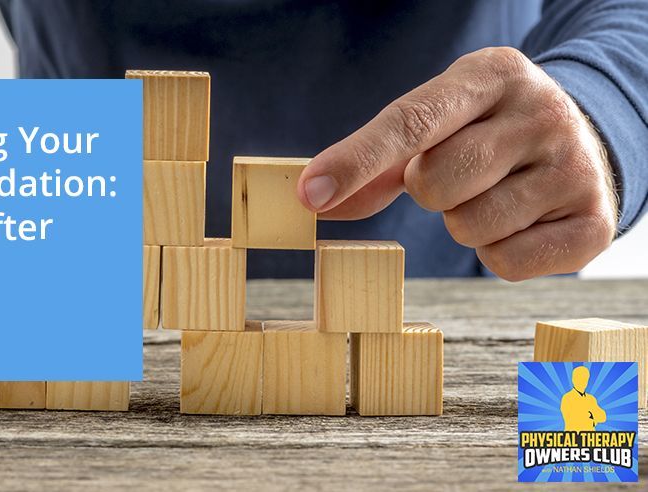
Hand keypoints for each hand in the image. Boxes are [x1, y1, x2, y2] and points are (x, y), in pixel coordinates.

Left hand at [298, 47, 617, 280]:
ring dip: (464, 223)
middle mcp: (542, 113)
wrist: (584, 143)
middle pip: (435, 182)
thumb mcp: (438, 124)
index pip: (411, 121)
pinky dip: (497, 252)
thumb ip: (375, 163)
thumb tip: (315, 201)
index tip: (311, 194)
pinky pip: (504, 263)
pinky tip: (519, 221)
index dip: (356, 161)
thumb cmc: (486, 133)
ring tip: (494, 194)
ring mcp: (575, 168)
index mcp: (493, 75)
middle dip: (428, 191)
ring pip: (469, 227)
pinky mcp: (594, 224)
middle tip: (458, 174)